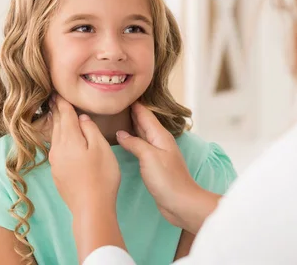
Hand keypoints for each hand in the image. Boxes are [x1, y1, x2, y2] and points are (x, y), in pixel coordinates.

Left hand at [48, 95, 120, 214]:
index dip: (63, 103)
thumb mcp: (101, 148)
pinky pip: (56, 149)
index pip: (65, 115)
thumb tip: (81, 118)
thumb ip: (90, 130)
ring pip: (55, 138)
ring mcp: (55, 162)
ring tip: (56, 115)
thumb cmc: (101, 176)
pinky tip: (61, 140)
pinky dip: (58, 139)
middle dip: (57, 111)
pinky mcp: (57, 174)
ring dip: (56, 125)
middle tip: (54, 99)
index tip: (58, 92)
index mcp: (69, 139)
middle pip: (57, 125)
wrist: (90, 207)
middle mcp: (58, 148)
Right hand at [116, 102, 217, 231]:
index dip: (134, 103)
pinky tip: (124, 141)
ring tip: (116, 117)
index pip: (145, 113)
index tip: (121, 93)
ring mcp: (157, 153)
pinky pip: (141, 146)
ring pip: (142, 133)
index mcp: (160, 135)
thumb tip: (120, 133)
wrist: (181, 203)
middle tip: (115, 102)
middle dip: (131, 112)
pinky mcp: (154, 164)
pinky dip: (132, 140)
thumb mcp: (148, 157)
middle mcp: (159, 141)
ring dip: (131, 125)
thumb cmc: (167, 179)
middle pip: (144, 122)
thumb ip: (134, 143)